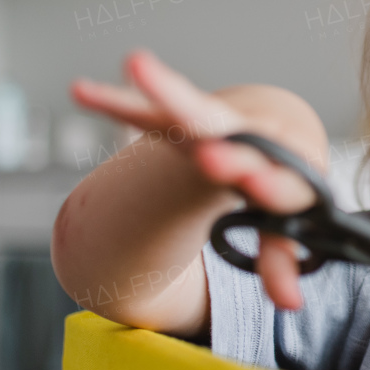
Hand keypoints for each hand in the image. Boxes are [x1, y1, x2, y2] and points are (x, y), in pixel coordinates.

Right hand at [70, 48, 322, 310]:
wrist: (284, 129)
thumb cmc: (287, 182)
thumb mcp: (287, 218)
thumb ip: (280, 258)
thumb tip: (290, 305)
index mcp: (287, 166)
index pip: (280, 180)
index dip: (268, 184)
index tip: (255, 184)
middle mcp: (253, 139)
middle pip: (238, 139)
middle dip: (223, 150)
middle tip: (210, 155)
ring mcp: (215, 125)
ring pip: (191, 109)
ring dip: (164, 90)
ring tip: (136, 64)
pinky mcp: (183, 119)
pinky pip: (146, 112)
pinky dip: (116, 103)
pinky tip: (80, 89)